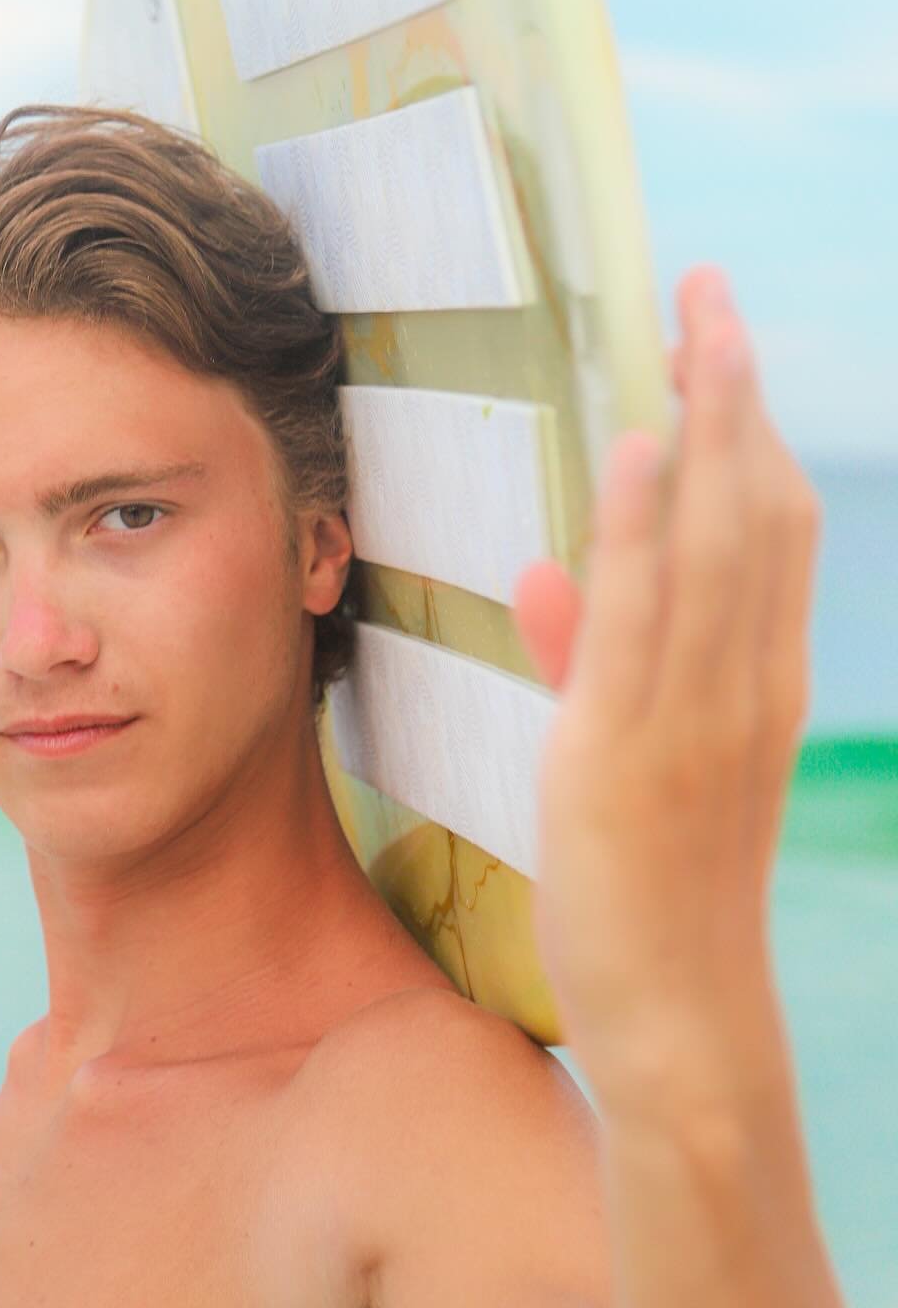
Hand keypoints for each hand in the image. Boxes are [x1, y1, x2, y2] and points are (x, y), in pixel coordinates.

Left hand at [512, 265, 822, 1102]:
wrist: (680, 1019)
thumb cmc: (652, 886)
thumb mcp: (622, 756)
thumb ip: (588, 656)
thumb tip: (543, 568)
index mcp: (755, 680)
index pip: (764, 525)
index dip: (742, 426)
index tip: (713, 343)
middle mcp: (746, 681)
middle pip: (754, 507)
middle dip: (731, 391)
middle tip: (706, 287)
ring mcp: (696, 715)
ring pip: (717, 543)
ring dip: (704, 425)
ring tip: (689, 322)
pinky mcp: (629, 753)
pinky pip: (644, 622)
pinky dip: (641, 531)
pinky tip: (633, 453)